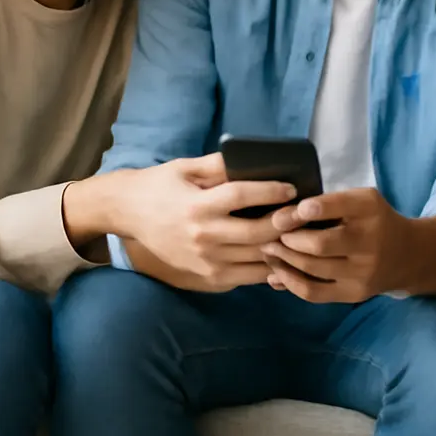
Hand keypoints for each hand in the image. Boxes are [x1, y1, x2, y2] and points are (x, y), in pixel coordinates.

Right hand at [121, 153, 296, 291]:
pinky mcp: (207, 278)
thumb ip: (220, 164)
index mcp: (198, 205)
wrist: (128, 214)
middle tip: (307, 212)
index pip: (241, 197)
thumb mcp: (187, 167)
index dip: (270, 191)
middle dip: (286, 222)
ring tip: (303, 233)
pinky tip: (285, 254)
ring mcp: (205, 261)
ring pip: (256, 258)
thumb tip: (256, 158)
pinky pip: (247, 277)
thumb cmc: (161, 185)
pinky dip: (269, 268)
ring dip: (282, 247)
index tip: (292, 188)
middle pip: (256, 232)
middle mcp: (203, 237)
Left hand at [262, 187, 413, 302]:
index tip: (287, 212)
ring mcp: (362, 272)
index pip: (339, 207)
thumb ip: (328, 204)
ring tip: (267, 250)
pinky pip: (314, 292)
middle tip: (269, 234)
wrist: (406, 255)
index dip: (310, 209)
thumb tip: (281, 218)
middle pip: (320, 244)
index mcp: (370, 210)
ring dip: (283, 260)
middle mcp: (370, 241)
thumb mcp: (360, 201)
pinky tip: (277, 273)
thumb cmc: (374, 220)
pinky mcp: (353, 294)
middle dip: (288, 239)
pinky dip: (290, 282)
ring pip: (312, 269)